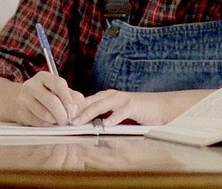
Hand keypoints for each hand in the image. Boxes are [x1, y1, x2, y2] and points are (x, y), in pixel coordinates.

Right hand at [13, 72, 84, 125]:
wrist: (22, 100)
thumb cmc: (46, 95)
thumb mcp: (59, 91)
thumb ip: (72, 96)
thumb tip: (76, 108)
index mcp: (43, 77)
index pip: (59, 84)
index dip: (68, 98)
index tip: (73, 109)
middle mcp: (31, 85)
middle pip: (52, 101)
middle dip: (63, 114)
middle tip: (67, 120)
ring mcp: (23, 99)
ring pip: (45, 114)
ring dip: (55, 121)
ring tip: (57, 120)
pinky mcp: (20, 112)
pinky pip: (38, 123)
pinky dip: (46, 125)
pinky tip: (47, 122)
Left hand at [72, 89, 212, 126]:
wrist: (160, 106)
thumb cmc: (137, 111)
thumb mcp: (116, 114)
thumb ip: (103, 116)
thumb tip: (86, 125)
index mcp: (106, 97)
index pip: (86, 101)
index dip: (74, 109)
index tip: (62, 117)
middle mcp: (112, 96)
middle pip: (90, 102)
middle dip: (76, 111)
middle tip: (65, 120)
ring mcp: (123, 99)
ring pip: (102, 105)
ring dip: (89, 114)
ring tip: (79, 122)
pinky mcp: (134, 105)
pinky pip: (122, 111)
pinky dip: (114, 118)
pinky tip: (107, 125)